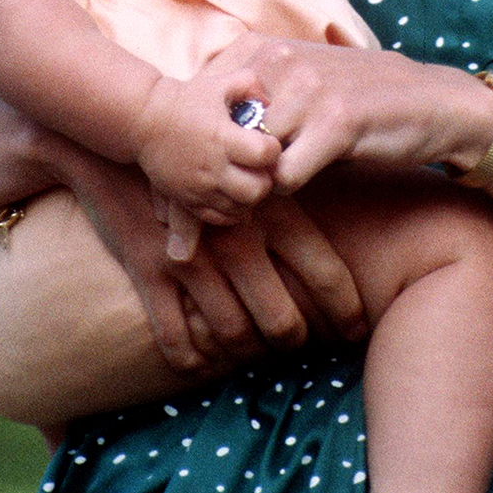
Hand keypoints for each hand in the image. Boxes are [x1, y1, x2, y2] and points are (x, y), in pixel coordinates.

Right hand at [64, 147, 365, 373]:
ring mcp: (195, 261)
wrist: (134, 128)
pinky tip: (199, 364)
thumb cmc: (210, 131)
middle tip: (300, 348)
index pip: (325, 273)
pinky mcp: (152, 270)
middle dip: (294, 341)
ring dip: (245, 354)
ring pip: (231, 333)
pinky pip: (173, 332)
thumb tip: (347, 152)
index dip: (347, 310)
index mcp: (274, 211)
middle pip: (281, 319)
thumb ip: (298, 159)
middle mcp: (239, 242)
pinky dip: (188, 357)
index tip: (358, 330)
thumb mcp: (263, 139)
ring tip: (253, 355)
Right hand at [134, 73, 280, 222]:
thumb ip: (251, 84)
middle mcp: (213, 167)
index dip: (273, 149)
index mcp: (224, 137)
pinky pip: (219, 219)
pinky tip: (231, 194)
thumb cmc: (186, 99)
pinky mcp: (187, 199)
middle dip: (265, 179)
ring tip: (245, 179)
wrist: (144, 120)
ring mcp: (200, 187)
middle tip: (258, 167)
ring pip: (240, 209)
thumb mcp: (220, 84)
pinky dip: (231, 211)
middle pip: (258, 190)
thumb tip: (269, 102)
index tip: (265, 142)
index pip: (266, 154)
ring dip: (249, 196)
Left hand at [205, 35, 492, 190]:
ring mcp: (307, 89)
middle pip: (221, 135)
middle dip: (229, 164)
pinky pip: (285, 177)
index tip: (218, 157)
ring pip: (251, 159)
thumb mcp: (295, 81)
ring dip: (261, 178)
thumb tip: (192, 127)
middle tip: (248, 177)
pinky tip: (313, 174)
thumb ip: (248, 94)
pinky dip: (291, 188)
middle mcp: (279, 61)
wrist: (430, 103)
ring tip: (284, 174)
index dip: (207, 139)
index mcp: (261, 48)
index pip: (200, 101)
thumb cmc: (354, 97)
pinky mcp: (335, 123)